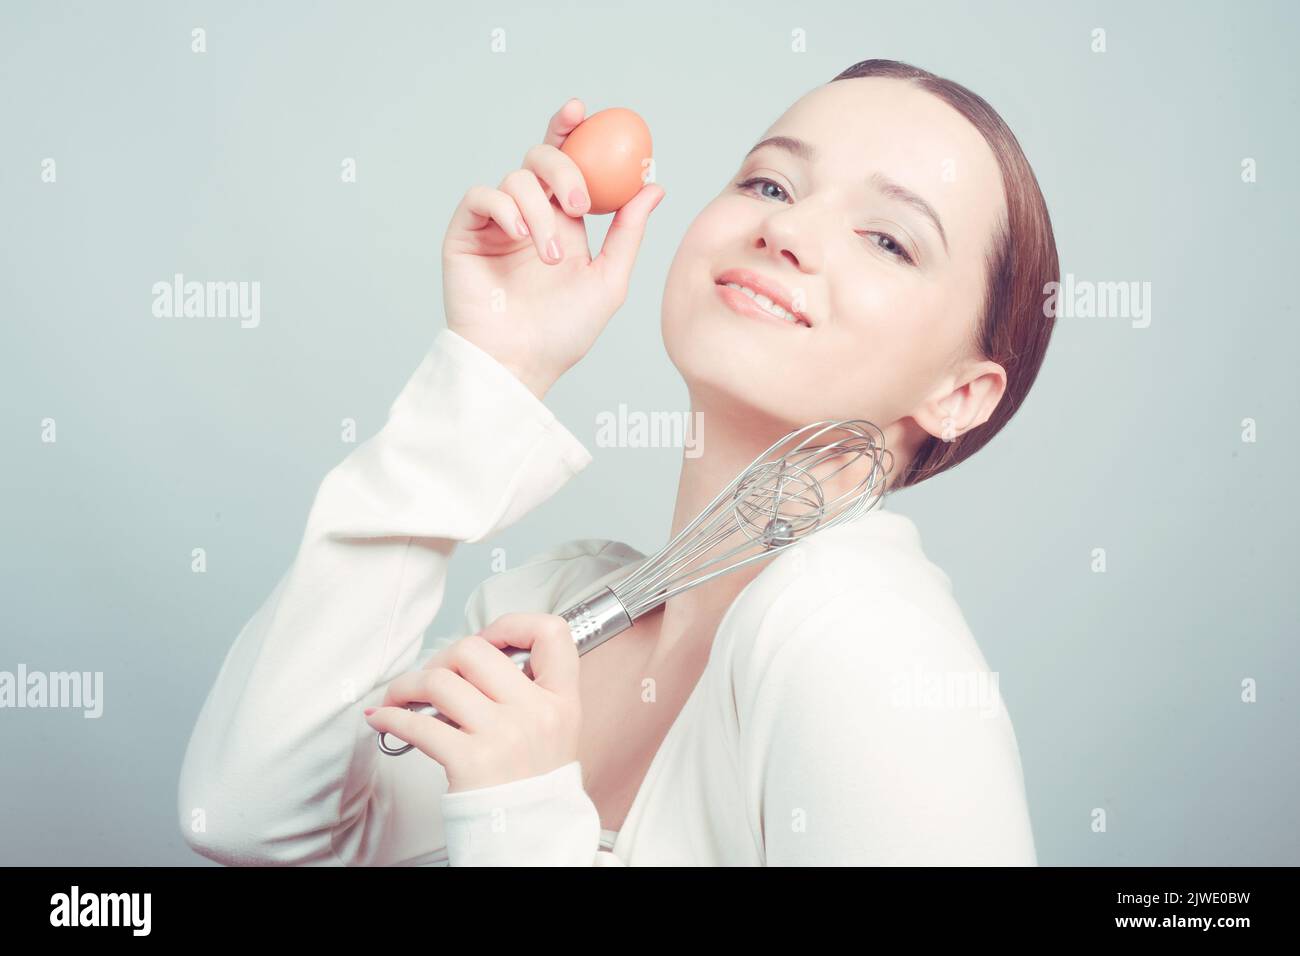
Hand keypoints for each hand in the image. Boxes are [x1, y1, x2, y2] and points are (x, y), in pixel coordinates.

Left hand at [363, 613, 582, 792]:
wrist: (533, 839)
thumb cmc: (534, 785)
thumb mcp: (555, 730)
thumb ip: (530, 690)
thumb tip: (477, 656)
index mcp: (560, 701)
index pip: (551, 633)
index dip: (512, 624)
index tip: (488, 638)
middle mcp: (535, 713)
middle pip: (475, 650)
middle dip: (442, 658)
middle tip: (433, 677)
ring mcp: (504, 736)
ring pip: (439, 681)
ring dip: (407, 685)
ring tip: (400, 697)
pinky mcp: (470, 762)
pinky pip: (417, 724)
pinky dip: (390, 717)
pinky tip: (383, 718)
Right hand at [441, 97, 665, 398]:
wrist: (520, 363)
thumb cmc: (563, 333)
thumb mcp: (608, 280)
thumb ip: (628, 232)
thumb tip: (654, 186)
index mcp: (563, 220)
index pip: (566, 163)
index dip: (570, 131)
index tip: (583, 111)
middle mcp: (529, 215)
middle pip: (539, 157)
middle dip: (562, 167)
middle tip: (578, 203)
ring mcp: (495, 224)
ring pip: (515, 179)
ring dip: (539, 213)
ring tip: (550, 259)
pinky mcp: (465, 234)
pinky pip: (481, 197)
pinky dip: (505, 209)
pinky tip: (520, 238)